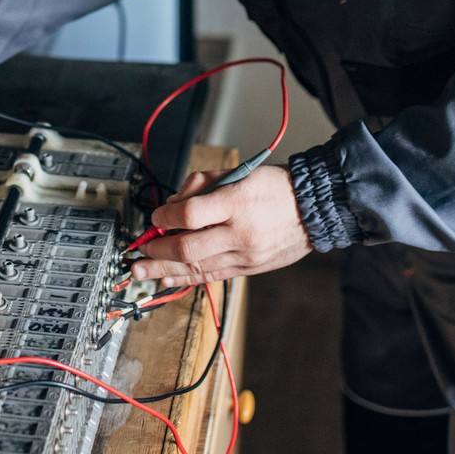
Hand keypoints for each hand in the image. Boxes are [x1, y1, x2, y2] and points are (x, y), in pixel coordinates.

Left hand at [127, 164, 311, 284]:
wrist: (315, 209)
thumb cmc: (276, 187)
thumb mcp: (238, 173)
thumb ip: (201, 185)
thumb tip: (172, 206)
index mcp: (237, 202)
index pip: (190, 214)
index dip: (165, 217)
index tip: (155, 217)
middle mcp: (240, 233)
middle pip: (188, 248)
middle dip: (157, 251)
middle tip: (139, 250)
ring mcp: (246, 255)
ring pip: (197, 268)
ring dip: (164, 271)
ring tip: (141, 272)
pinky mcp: (249, 269)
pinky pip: (213, 276)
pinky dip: (187, 279)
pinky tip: (168, 280)